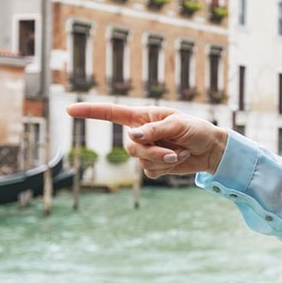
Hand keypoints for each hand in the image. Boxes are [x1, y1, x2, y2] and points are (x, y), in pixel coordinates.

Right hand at [66, 102, 228, 178]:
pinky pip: (151, 172)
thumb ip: (155, 130)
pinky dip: (167, 169)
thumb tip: (133, 137)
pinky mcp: (153, 166)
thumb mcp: (178, 125)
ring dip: (163, 160)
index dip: (90, 112)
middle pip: (130, 147)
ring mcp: (146, 151)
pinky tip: (179, 161)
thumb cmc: (197, 130)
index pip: (111, 113)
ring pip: (141, 161)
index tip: (70, 109)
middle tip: (175, 150)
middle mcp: (141, 133)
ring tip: (181, 153)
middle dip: (153, 151)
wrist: (211, 150)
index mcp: (143, 117)